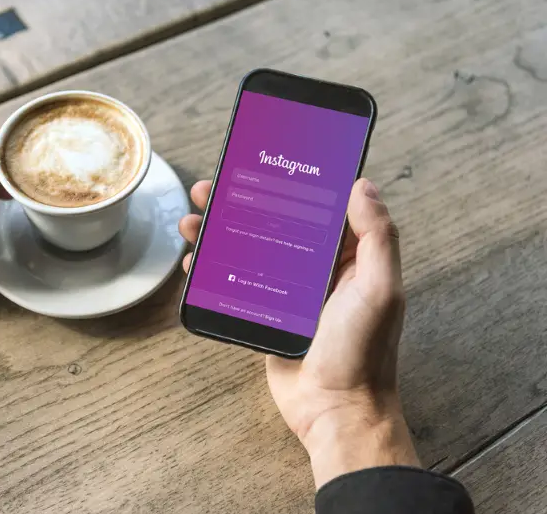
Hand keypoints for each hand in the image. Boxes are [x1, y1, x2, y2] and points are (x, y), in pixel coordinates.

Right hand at [179, 178, 418, 487]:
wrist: (333, 409)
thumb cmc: (363, 353)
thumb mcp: (378, 289)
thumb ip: (376, 236)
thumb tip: (361, 185)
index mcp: (346, 257)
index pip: (316, 207)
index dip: (290, 181)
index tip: (265, 161)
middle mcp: (315, 269)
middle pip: (272, 222)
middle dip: (241, 202)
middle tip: (213, 186)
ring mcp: (287, 291)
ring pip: (248, 248)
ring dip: (218, 230)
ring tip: (192, 218)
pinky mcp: (264, 313)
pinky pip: (235, 281)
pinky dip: (212, 268)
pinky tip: (193, 259)